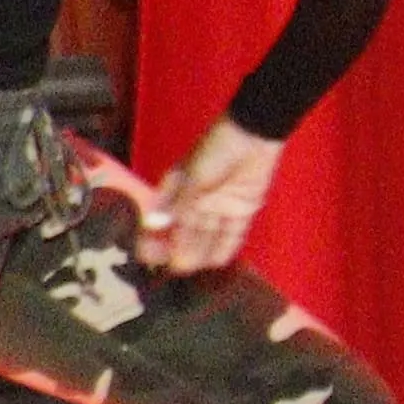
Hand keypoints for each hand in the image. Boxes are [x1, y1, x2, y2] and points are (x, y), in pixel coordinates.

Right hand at [140, 116, 281, 272]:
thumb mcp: (193, 176)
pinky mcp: (241, 210)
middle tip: (175, 268)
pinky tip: (217, 262)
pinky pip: (231, 233)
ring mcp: (217, 207)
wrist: (254, 134)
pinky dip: (225, 247)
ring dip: (199, 252)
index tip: (148, 255)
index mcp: (175, 191)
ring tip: (192, 269)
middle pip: (183, 231)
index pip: (160, 219)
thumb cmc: (216, 149)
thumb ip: (176, 203)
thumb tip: (153, 225)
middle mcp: (194, 202)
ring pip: (206, 235)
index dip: (152, 237)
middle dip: (178, 249)